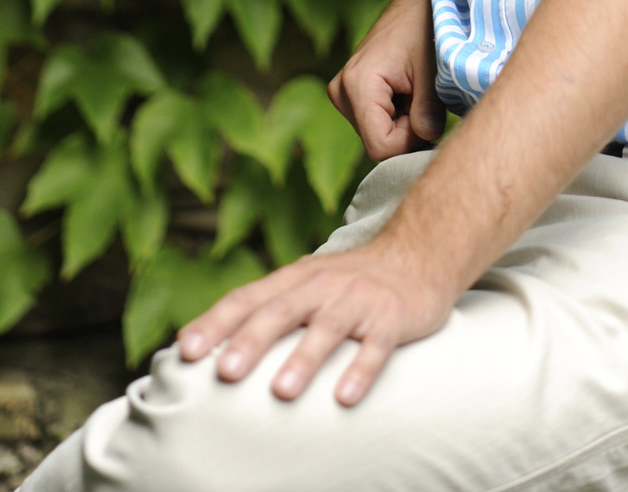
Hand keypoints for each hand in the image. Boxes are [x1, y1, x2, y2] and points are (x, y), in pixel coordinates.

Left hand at [176, 236, 452, 405]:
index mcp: (295, 278)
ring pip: (328, 327)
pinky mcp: (392, 317)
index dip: (217, 322)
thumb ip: (260, 309)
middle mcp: (323, 284)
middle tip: (224, 373)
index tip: (186, 350)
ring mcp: (358, 299)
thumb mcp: (303, 285)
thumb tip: (195, 343)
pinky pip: (376, 345)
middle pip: (282, 310)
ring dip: (304, 358)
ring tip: (281, 392)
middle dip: (252, 340)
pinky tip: (345, 397)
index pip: (248, 297)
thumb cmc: (346, 283)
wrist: (416, 254)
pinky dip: (361, 369)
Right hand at [328, 0, 445, 158]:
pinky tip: (406, 90)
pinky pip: (375, 122)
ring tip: (415, 89)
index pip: (381, 147)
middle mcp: (341, 90)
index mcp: (357, 85)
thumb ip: (427, 115)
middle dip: (407, 132)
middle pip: (378, 142)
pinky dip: (397, 114)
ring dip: (403, 122)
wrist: (420, 2)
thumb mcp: (432, 74)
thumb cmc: (427, 29)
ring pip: (377, 134)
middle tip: (424, 97)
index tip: (428, 116)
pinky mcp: (349, 91)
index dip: (410, 142)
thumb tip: (426, 142)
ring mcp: (342, 91)